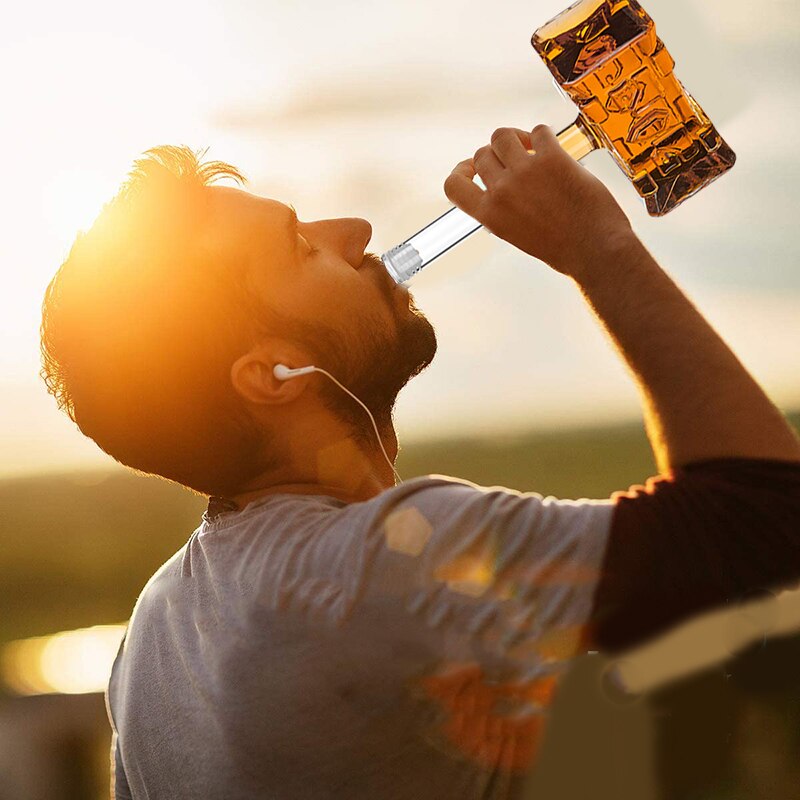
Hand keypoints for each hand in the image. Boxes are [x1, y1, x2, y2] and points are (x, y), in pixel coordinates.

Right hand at [444, 125, 633, 278]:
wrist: (595, 250)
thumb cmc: (562, 249)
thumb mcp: (515, 235)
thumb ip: (501, 210)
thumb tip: (496, 190)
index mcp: (489, 214)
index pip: (453, 185)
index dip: (460, 171)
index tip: (470, 167)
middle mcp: (502, 191)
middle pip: (482, 154)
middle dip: (496, 155)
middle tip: (513, 160)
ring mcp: (526, 172)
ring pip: (503, 135)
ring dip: (514, 138)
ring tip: (529, 147)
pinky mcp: (552, 158)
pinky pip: (538, 131)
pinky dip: (543, 136)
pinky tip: (550, 147)